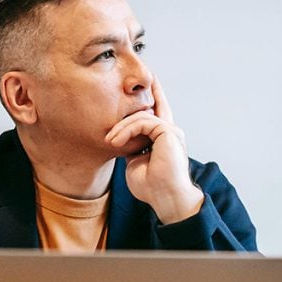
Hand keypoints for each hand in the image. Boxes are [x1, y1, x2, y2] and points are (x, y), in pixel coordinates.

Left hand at [104, 78, 203, 223]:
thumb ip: (132, 148)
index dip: (152, 97)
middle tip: (121, 107)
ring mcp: (171, 131)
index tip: (145, 83)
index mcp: (163, 140)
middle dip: (143, 96)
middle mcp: (170, 133)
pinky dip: (127, 130)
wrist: (165, 198)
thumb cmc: (151, 187)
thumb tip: (121, 139)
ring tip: (110, 141)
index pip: (157, 113)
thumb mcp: (135, 163)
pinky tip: (116, 142)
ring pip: (141, 116)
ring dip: (121, 128)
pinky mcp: (168, 132)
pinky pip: (143, 122)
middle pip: (154, 106)